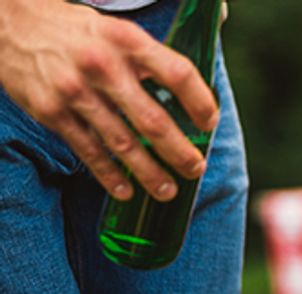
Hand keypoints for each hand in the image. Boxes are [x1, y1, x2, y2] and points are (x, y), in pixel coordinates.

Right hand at [0, 0, 218, 200]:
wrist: (9, 23)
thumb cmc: (77, 31)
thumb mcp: (117, 30)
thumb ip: (153, 56)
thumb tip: (197, 83)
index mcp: (127, 40)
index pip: (177, 73)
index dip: (200, 101)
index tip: (210, 123)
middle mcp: (103, 66)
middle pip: (152, 120)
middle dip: (179, 152)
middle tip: (196, 169)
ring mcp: (75, 91)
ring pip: (121, 143)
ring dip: (149, 172)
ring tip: (168, 190)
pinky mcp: (51, 111)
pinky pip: (87, 150)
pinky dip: (108, 175)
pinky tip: (125, 191)